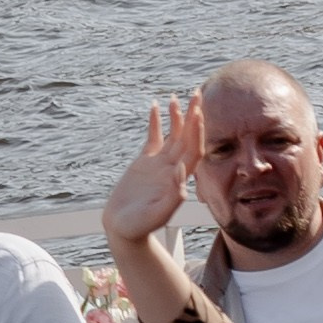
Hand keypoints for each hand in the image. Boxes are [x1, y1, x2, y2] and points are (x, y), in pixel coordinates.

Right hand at [102, 95, 203, 250]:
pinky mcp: (144, 162)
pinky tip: (155, 107)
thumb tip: (183, 171)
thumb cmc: (140, 226)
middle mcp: (172, 168)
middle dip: (193, 116)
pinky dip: (155, 123)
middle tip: (197, 94)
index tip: (198, 114)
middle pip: (186, 138)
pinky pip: (152, 138)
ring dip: (176, 116)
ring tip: (176, 97)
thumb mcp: (157, 214)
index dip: (196, 133)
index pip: (193, 150)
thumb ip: (172, 195)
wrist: (124, 228)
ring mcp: (159, 164)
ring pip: (171, 135)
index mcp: (179, 179)